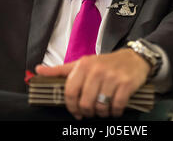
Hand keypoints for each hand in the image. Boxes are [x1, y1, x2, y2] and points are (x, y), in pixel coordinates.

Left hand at [35, 49, 150, 119]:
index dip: (71, 106)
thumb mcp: (82, 63)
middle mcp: (96, 70)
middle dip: (88, 112)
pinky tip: (115, 109)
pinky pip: (117, 106)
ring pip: (100, 107)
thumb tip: (38, 70)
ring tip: (104, 109)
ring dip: (102, 113)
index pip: (70, 91)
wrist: (134, 58)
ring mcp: (112, 77)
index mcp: (83, 65)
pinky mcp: (126, 84)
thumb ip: (60, 70)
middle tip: (91, 112)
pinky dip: (115, 112)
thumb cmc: (106, 63)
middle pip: (85, 103)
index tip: (76, 112)